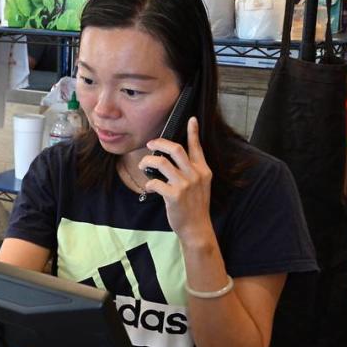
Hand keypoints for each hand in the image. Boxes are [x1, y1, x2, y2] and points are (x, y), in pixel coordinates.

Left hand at [140, 117, 214, 244]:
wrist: (197, 228)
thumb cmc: (195, 206)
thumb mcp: (201, 185)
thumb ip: (192, 170)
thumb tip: (175, 158)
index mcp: (203, 170)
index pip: (197, 147)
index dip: (193, 132)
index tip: (191, 119)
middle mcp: (195, 175)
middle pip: (175, 149)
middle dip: (159, 143)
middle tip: (149, 145)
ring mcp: (185, 185)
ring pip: (161, 163)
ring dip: (147, 162)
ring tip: (142, 166)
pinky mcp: (174, 196)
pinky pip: (155, 182)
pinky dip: (148, 184)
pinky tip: (149, 188)